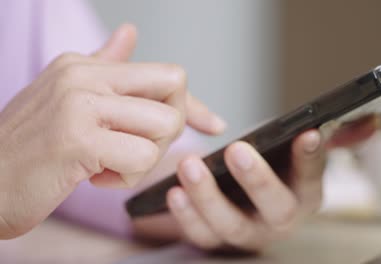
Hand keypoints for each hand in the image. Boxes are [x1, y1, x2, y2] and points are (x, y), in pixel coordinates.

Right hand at [0, 24, 223, 238]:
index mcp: (84, 65)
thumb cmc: (29, 148)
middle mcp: (82, 76)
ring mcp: (78, 105)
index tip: (212, 124)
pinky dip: (127, 179)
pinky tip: (96, 177)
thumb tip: (130, 32)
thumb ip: (103, 65)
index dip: (192, 104)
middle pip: (175, 90)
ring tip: (110, 165)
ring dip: (146, 157)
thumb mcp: (64, 98)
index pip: (165, 75)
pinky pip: (141, 158)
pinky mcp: (75, 139)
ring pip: (164, 126)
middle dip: (169, 129)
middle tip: (135, 148)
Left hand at [133, 115, 378, 251]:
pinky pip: (202, 235)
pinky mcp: (217, 240)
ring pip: (232, 225)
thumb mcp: (296, 148)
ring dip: (209, 197)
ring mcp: (248, 233)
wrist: (237, 194)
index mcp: (305, 193)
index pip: (314, 175)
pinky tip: (174, 192)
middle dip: (258, 180)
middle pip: (275, 208)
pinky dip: (187, 216)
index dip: (313, 156)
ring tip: (191, 166)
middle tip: (238, 150)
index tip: (308, 132)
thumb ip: (332, 134)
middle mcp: (281, 218)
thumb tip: (371, 119)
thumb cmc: (271, 166)